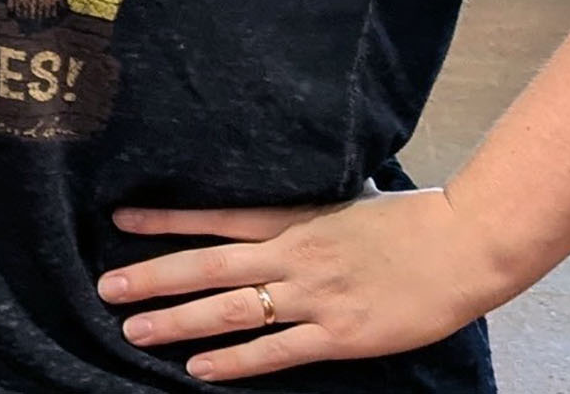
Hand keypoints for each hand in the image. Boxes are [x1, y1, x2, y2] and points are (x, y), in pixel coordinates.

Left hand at [97, 188, 513, 380]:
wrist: (461, 244)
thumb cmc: (407, 220)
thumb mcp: (343, 201)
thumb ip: (302, 211)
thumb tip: (267, 212)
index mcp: (294, 217)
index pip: (215, 217)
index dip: (166, 220)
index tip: (120, 220)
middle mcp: (293, 254)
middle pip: (208, 265)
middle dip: (154, 278)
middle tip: (107, 289)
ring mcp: (314, 296)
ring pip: (231, 310)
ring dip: (179, 321)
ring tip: (136, 329)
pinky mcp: (339, 335)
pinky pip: (276, 352)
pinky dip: (235, 361)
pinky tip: (200, 369)